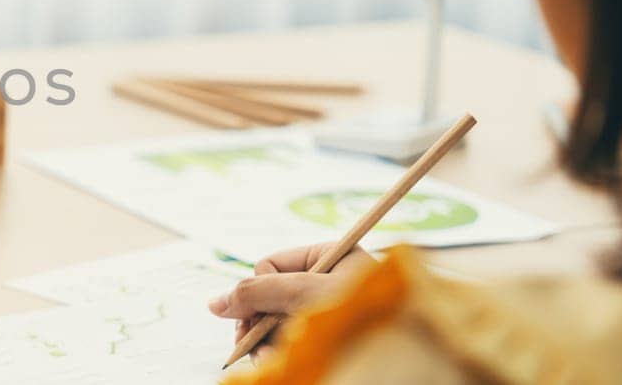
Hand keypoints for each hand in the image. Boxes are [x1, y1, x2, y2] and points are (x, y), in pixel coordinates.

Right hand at [208, 243, 374, 358]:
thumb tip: (215, 303)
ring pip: (274, 322)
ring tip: (271, 360)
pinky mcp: (325, 337)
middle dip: (258, 321)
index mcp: (329, 257)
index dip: (259, 290)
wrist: (406, 353)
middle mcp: (325, 282)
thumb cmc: (363, 314)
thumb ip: (258, 293)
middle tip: (252, 345)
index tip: (257, 316)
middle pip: (268, 296)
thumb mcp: (306, 294)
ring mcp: (325, 311)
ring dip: (266, 342)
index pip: (270, 265)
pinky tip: (278, 363)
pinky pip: (287, 341)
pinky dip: (279, 353)